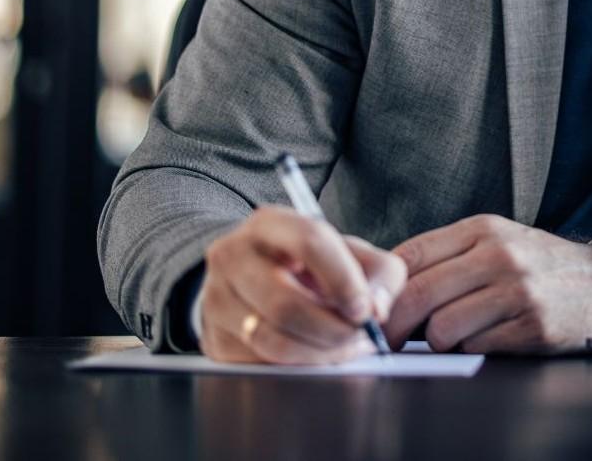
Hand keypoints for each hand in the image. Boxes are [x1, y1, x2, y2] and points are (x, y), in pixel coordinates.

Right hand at [195, 206, 407, 364]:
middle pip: (284, 303)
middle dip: (333, 329)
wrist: (252, 280)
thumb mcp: (348, 254)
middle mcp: (233, 255)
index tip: (366, 309)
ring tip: (345, 349)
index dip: (344, 280)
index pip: (309, 243)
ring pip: (271, 339)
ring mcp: (216, 298)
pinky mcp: (213, 339)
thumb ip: (379, 273)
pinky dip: (296, 367)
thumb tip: (377, 309)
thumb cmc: (310, 266)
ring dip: (318, 354)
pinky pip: (258, 364)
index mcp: (270, 223)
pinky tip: (317, 356)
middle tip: (361, 338)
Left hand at [383, 214, 591, 352]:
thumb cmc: (540, 266)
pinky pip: (475, 348)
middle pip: (418, 295)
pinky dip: (473, 349)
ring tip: (455, 335)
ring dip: (439, 341)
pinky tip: (489, 338)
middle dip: (395, 325)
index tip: (374, 308)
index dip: (383, 288)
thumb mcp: (498, 242)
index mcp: (483, 229)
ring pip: (442, 328)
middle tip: (390, 339)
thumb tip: (388, 287)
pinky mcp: (533, 327)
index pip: (411, 256)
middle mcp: (500, 255)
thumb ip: (448, 256)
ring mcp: (518, 291)